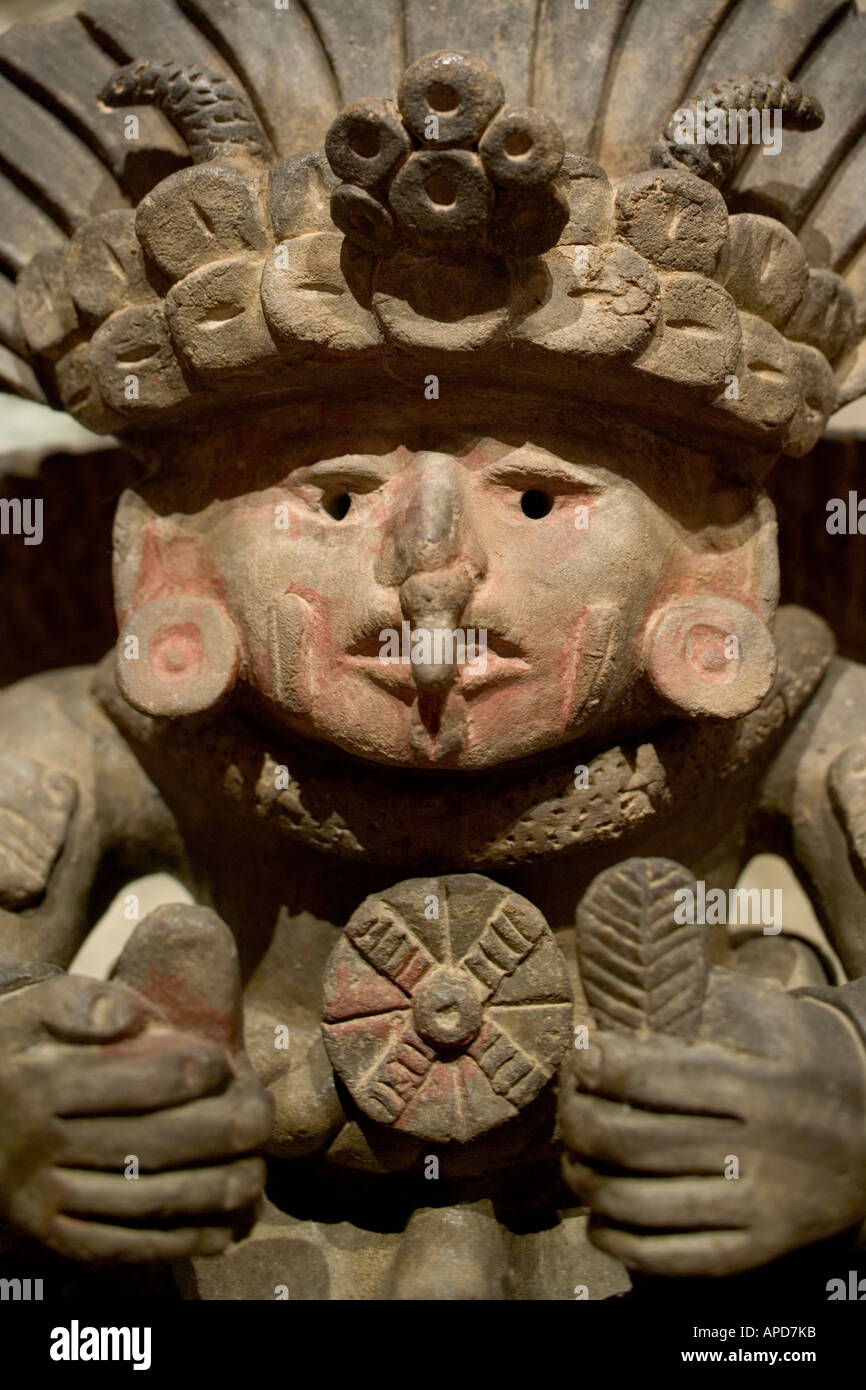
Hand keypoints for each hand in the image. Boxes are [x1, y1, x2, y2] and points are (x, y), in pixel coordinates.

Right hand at [0, 907, 272, 1262]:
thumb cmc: (25, 1040)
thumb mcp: (39, 1003)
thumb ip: (83, 1000)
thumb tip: (130, 1015)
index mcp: (38, 1081)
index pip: (126, 1082)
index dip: (184, 1075)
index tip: (225, 1065)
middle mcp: (36, 1144)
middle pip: (142, 1145)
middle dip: (214, 1135)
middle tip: (261, 1120)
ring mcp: (41, 1195)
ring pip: (136, 1201)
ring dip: (206, 1194)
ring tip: (254, 1174)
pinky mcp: (50, 1232)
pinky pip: (118, 1246)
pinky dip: (174, 1243)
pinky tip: (221, 1230)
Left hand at [560, 968, 865, 1275]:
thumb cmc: (803, 1060)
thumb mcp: (772, 1017)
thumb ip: (702, 1004)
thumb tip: (620, 996)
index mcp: (761, 1088)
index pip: (658, 1081)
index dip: (603, 1070)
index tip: (578, 1058)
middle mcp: (761, 1151)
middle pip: (636, 1144)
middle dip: (580, 1124)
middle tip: (566, 1110)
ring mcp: (760, 1207)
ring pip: (641, 1204)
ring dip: (587, 1182)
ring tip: (573, 1160)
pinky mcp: (758, 1249)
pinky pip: (671, 1256)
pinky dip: (619, 1241)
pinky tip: (598, 1219)